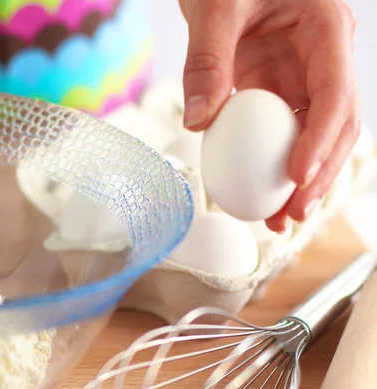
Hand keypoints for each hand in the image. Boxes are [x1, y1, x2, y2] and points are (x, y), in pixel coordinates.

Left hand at [179, 0, 359, 231]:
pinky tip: (256, 198)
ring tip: (276, 221)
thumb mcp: (214, 7)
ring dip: (299, 182)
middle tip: (292, 214)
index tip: (296, 177)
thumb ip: (206, 61)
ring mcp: (301, 79)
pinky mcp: (277, 94)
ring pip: (312, 139)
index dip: (320, 140)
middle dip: (319, 174)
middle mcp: (323, 59)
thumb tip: (197, 122)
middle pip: (336, 126)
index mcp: (325, 29)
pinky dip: (270, 168)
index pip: (334, 93)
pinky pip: (279, 137)